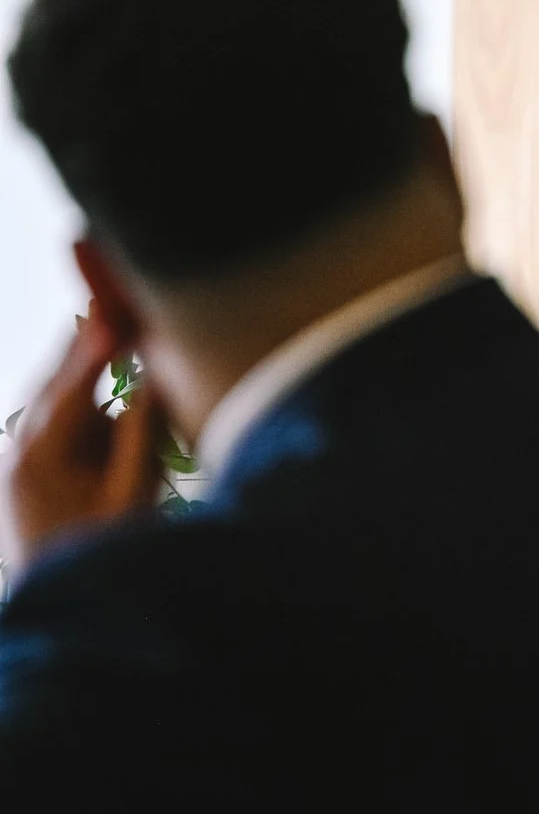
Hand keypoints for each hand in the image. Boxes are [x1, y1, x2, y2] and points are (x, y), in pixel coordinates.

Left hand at [0, 315, 166, 575]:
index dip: (98, 341)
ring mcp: (19, 463)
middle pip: (53, 382)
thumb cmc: (102, 551)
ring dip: (80, 370)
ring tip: (111, 335)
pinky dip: (77, 401)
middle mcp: (20, 452)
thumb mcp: (134, 490)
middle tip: (107, 299)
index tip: (118, 306)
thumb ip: (143, 429)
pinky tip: (103, 390)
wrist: (66, 605)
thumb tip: (153, 377)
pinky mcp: (25, 475)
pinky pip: (54, 424)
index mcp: (42, 455)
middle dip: (83, 343)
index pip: (74, 382)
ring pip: (51, 401)